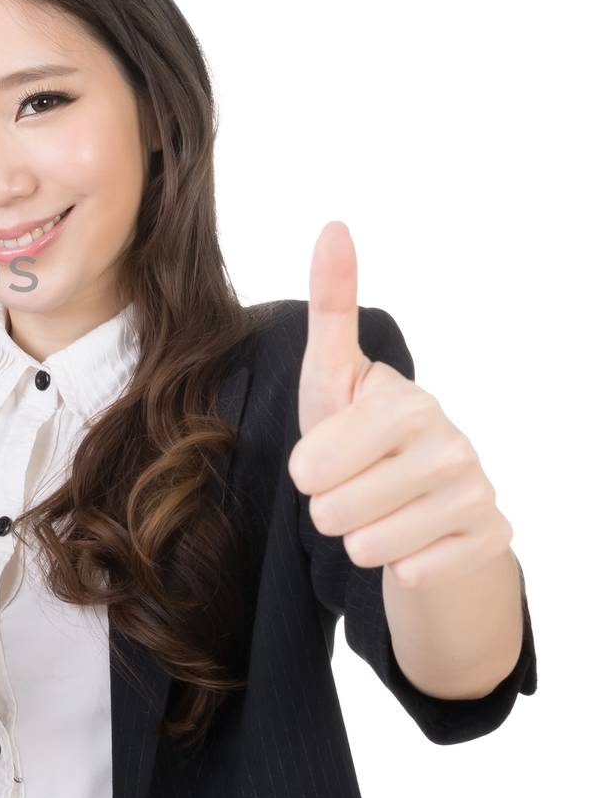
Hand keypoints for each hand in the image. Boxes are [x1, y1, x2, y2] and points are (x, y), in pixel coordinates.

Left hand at [288, 220, 512, 589]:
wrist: (422, 505)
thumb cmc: (360, 435)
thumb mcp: (331, 376)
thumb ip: (329, 307)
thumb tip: (334, 225)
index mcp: (404, 401)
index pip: (311, 467)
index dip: (305, 472)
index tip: (323, 457)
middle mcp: (451, 440)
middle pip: (334, 511)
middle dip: (330, 508)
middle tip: (353, 487)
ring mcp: (477, 491)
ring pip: (368, 545)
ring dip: (361, 537)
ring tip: (378, 511)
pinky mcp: (491, 538)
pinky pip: (410, 572)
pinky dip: (400, 565)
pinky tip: (414, 537)